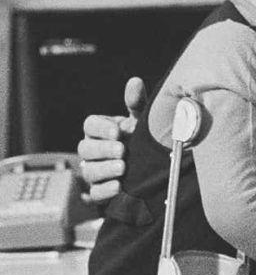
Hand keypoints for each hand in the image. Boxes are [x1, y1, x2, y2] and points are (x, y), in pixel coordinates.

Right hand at [76, 77, 144, 202]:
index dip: (101, 128)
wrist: (151, 169)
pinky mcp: (100, 191)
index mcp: (101, 131)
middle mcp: (93, 151)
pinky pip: (95, 193)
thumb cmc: (141, 140)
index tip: (118, 131)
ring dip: (105, 169)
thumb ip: (136, 104)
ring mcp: (94, 171)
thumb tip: (135, 81)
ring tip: (123, 168)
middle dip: (103, 149)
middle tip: (122, 151)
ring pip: (89, 171)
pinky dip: (105, 190)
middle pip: (85, 148)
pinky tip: (119, 187)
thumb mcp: (141, 122)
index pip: (90, 125)